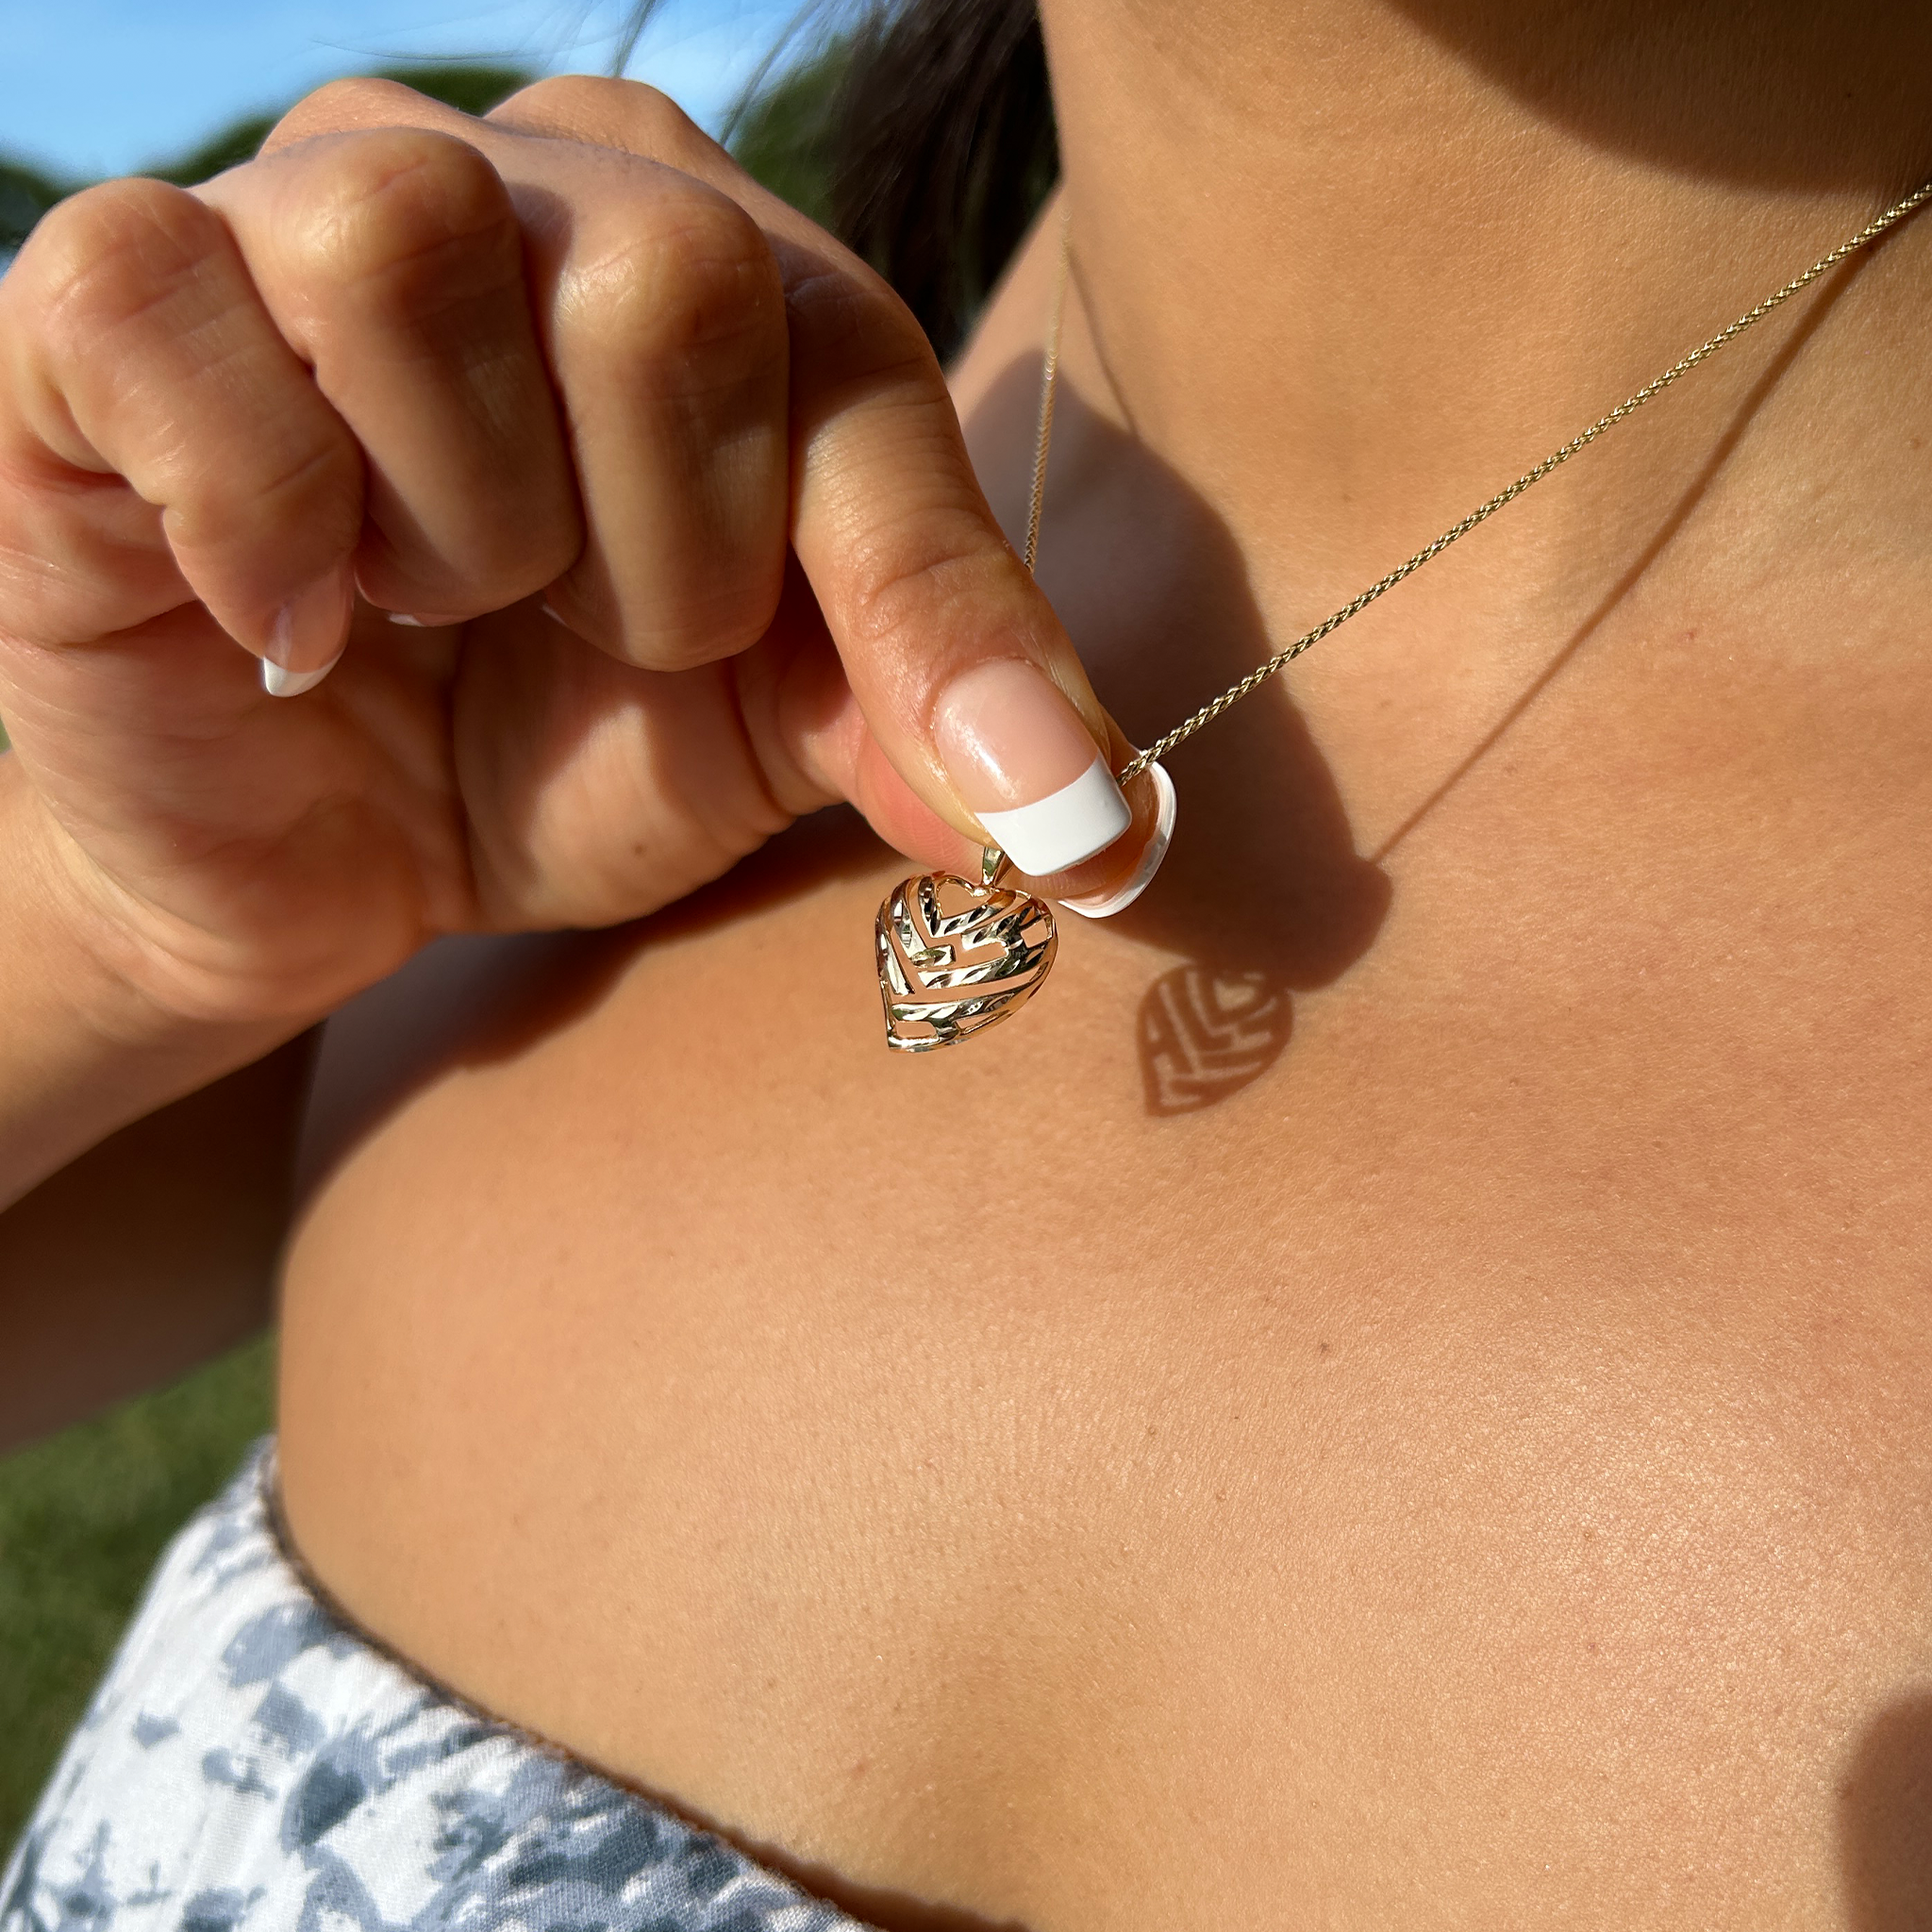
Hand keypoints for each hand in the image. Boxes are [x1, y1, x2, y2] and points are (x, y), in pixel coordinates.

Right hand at [0, 75, 1160, 1037]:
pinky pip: (163, 301)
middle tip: (583, 642)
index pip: (862, 374)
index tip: (1055, 822)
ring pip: (410, 248)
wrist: (305, 853)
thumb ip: (914, 720)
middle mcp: (529, 192)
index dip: (946, 614)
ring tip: (432, 612)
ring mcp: (300, 215)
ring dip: (458, 523)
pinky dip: (255, 507)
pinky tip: (289, 617)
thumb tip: (1088, 818)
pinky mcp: (101, 296)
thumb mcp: (765, 748)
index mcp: (723, 281)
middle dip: (653, 559)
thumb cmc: (544, 757)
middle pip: (660, 277)